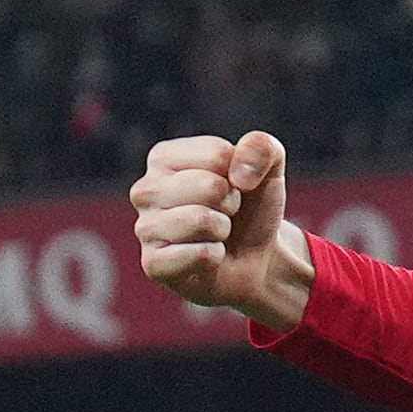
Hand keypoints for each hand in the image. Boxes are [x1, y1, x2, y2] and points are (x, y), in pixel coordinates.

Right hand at [133, 131, 313, 332]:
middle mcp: (145, 190)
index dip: (239, 174)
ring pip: (202, 220)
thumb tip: (238, 175)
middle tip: (226, 214)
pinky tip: (209, 258)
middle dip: (231, 203)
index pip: (217, 154)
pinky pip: (200, 254)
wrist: (256, 259)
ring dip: (223, 230)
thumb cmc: (251, 209)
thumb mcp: (268, 169)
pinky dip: (216, 256)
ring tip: (217, 234)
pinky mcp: (153, 264)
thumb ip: (261, 147)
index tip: (232, 187)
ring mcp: (144, 228)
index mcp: (163, 157)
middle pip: (210, 186)